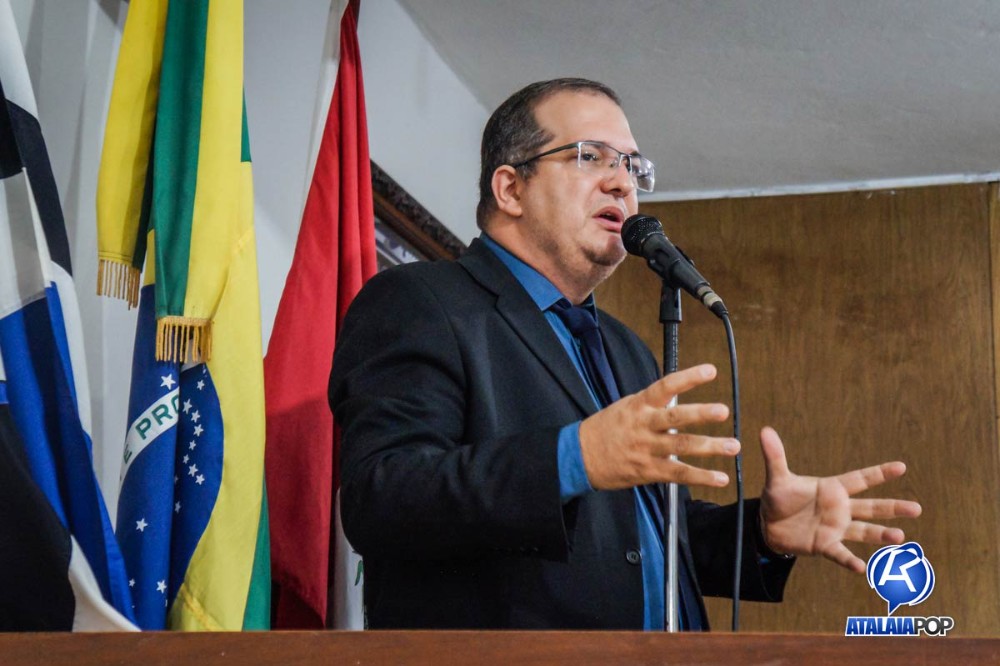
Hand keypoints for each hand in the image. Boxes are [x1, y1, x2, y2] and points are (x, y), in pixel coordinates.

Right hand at [579, 364, 739, 489]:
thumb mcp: (625, 407)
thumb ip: (652, 404)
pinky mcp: (648, 471)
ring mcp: (646, 449)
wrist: (580, 456)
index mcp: (639, 405)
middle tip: (724, 411)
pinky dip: (701, 477)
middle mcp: (644, 425)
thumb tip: (680, 395)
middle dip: (701, 413)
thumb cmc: (606, 428)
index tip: (710, 371)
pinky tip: (719, 477)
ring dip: (710, 446)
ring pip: (681, 446)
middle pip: (676, 417)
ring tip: (733, 446)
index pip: (665, 387)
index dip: (688, 378)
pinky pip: (678, 473)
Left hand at [758, 426, 921, 572]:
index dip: (879, 473)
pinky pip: (840, 553)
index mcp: (832, 489)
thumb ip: (775, 456)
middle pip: (871, 507)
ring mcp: (835, 528)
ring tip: (899, 537)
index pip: (860, 479)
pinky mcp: (825, 545)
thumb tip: (765, 431)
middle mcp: (840, 509)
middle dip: (893, 508)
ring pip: (863, 530)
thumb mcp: (776, 477)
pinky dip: (850, 561)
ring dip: (880, 534)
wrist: (768, 525)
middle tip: (916, 509)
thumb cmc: (779, 498)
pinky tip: (862, 568)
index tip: (901, 467)